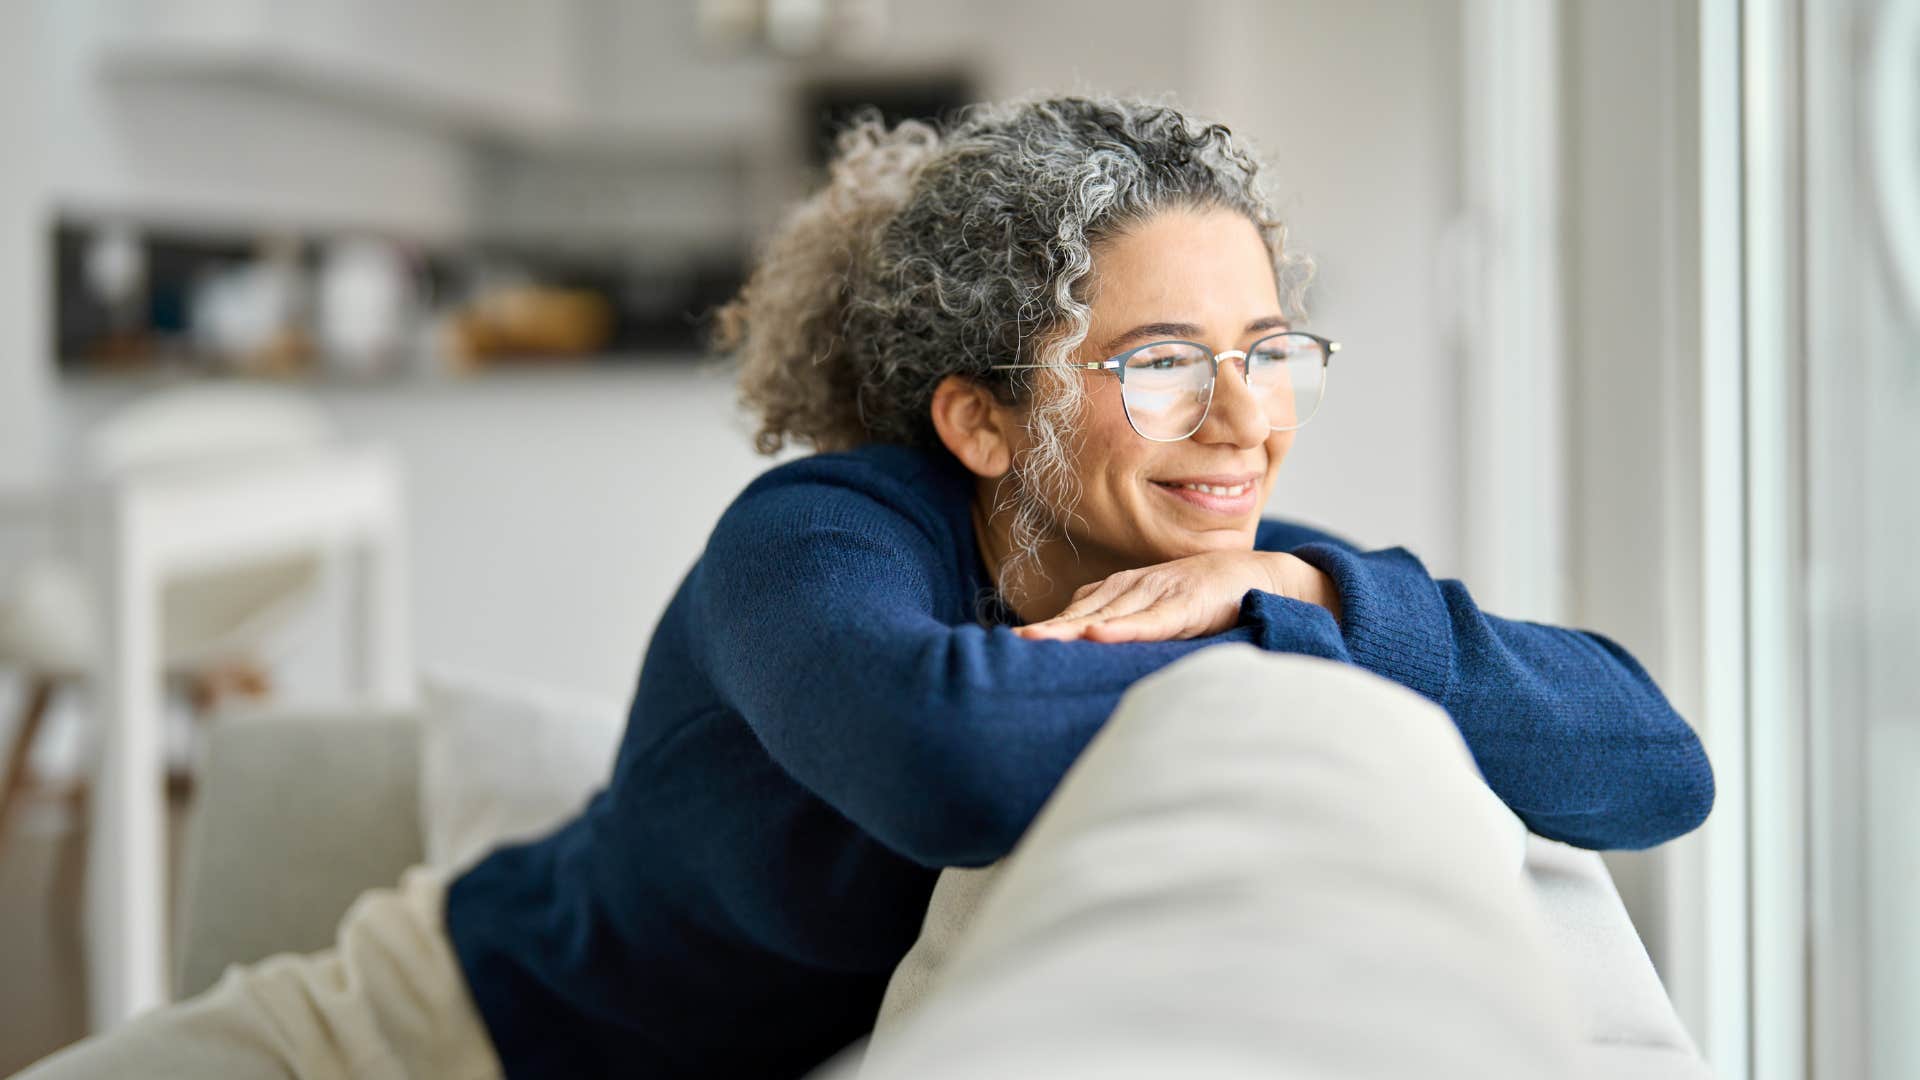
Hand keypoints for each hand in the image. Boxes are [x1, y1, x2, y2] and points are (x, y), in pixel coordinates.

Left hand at [1012, 550, 1341, 643]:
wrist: (1262, 576)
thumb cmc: (1210, 597)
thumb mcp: (1162, 612)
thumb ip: (1130, 625)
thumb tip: (1093, 647)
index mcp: (1127, 590)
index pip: (1078, 610)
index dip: (1047, 626)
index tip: (1013, 643)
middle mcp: (1136, 588)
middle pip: (1082, 612)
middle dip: (1048, 629)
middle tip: (1011, 645)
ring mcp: (1161, 594)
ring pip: (1108, 615)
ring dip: (1071, 627)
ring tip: (1036, 640)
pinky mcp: (1187, 606)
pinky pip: (1151, 620)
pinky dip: (1124, 628)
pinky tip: (1098, 634)